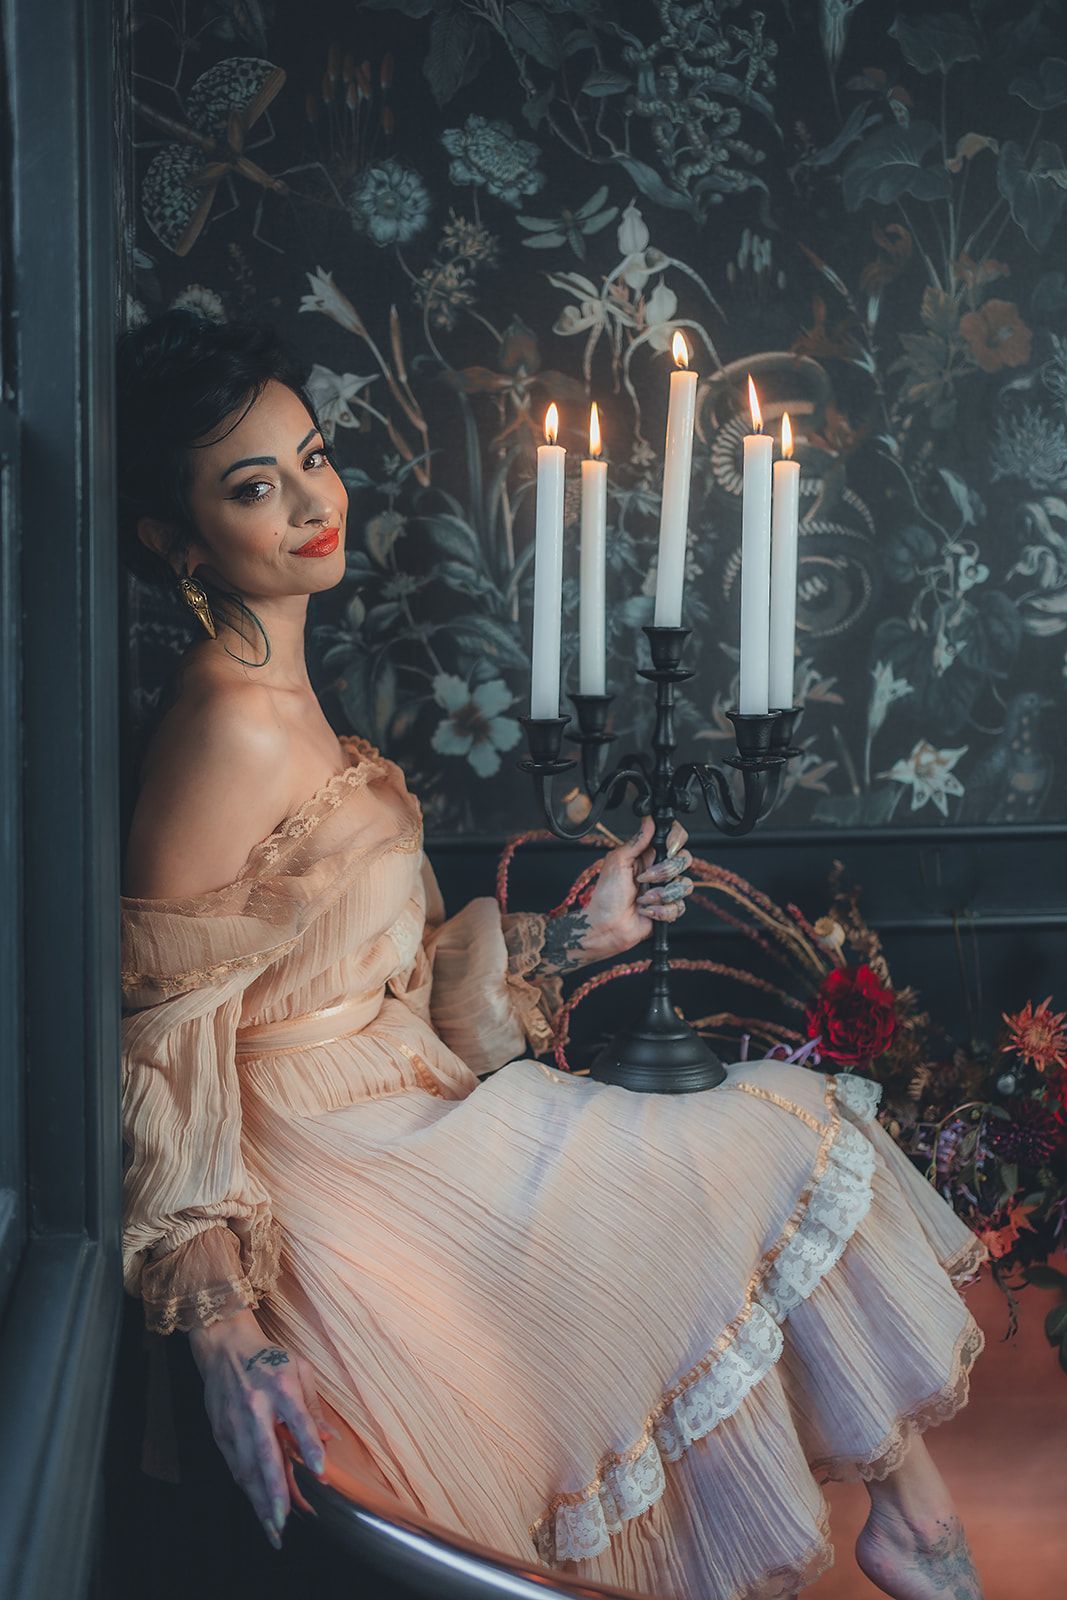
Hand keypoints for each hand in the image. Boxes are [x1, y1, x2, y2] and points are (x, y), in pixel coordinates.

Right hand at [188, 1308, 337, 1549]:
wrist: (224, 1346)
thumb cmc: (269, 1357)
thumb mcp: (299, 1368)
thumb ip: (313, 1406)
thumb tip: (330, 1439)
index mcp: (280, 1386)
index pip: (297, 1419)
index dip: (308, 1445)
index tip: (320, 1472)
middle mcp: (255, 1407)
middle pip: (265, 1454)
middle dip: (274, 1491)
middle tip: (284, 1522)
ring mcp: (234, 1422)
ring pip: (247, 1469)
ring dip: (259, 1501)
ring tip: (273, 1529)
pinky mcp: (220, 1432)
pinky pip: (235, 1466)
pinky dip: (247, 1489)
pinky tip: (258, 1507)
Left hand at [583, 813, 692, 960]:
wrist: (606, 925)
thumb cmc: (606, 895)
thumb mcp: (618, 861)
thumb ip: (637, 841)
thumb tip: (648, 819)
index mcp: (648, 855)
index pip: (675, 838)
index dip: (676, 840)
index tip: (668, 847)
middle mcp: (660, 871)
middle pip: (685, 859)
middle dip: (666, 871)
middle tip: (645, 878)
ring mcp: (666, 890)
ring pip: (685, 885)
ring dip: (661, 894)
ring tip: (642, 899)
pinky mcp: (669, 909)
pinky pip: (679, 907)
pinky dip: (660, 910)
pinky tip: (646, 911)